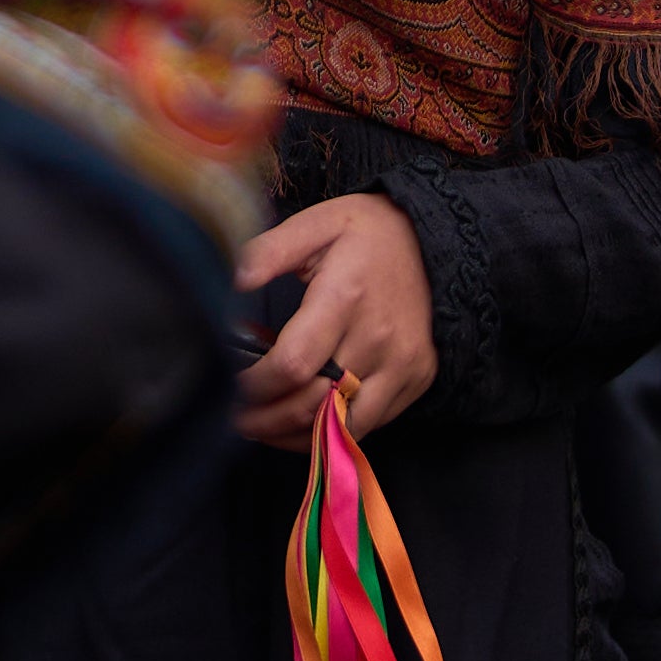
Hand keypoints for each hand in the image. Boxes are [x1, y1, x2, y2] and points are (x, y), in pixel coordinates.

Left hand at [234, 193, 436, 450]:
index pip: (293, 365)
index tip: (228, 385)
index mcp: (346, 297)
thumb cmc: (365, 233)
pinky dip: (332, 431)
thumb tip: (230, 280)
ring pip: (344, 426)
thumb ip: (268, 252)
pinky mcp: (417, 378)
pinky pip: (369, 424)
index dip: (254, 386)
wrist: (432, 240)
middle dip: (265, 420)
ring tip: (262, 428)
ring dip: (297, 436)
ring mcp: (403, 363)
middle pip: (314, 404)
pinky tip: (302, 422)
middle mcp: (379, 337)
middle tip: (234, 417)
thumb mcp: (314, 224)